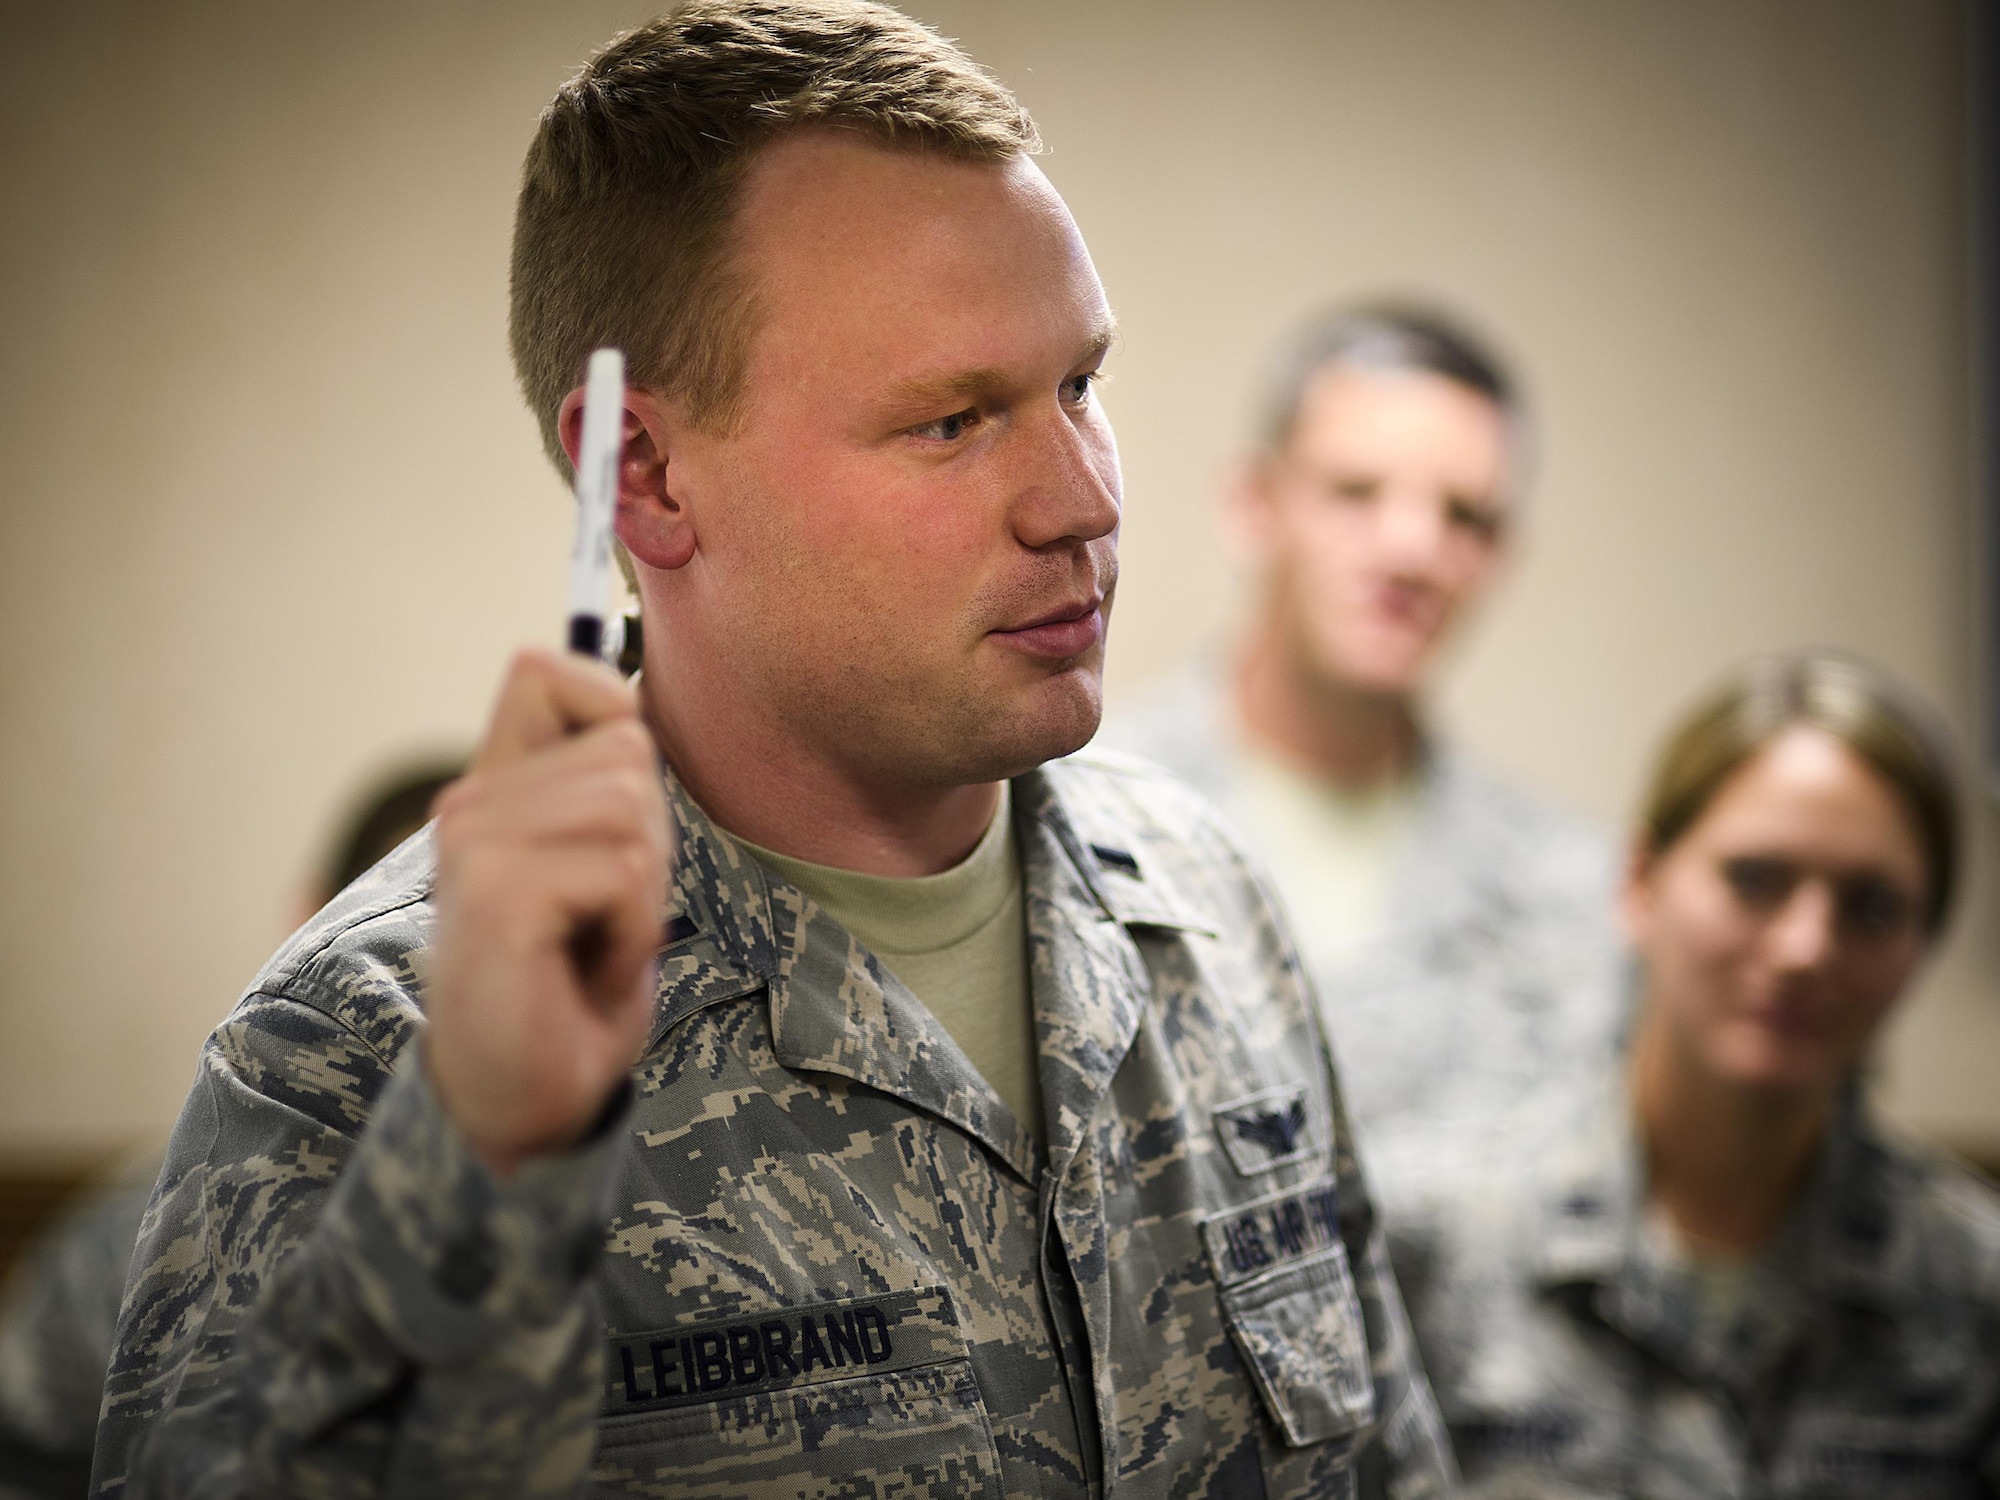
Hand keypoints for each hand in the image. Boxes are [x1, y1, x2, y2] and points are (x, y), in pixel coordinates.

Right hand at [426, 648, 670, 1176]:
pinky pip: (624, 873)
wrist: (524, 1097)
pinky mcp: (496, 892)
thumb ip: (606, 790)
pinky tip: (587, 971)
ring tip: (595, 943)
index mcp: (491, 787)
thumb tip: (634, 702)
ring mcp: (474, 843)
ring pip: (632, 811)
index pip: (544, 670)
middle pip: (628, 753)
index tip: (616, 818)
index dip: (611, 716)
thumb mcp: (603, 868)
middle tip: (607, 917)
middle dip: (653, 843)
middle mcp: (468, 803)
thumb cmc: (571, 986)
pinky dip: (632, 933)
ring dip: (644, 894)